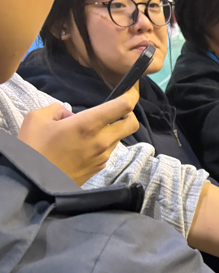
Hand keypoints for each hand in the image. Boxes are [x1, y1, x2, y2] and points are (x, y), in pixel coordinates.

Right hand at [18, 91, 138, 185]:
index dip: (132, 95)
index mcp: (88, 125)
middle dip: (128, 113)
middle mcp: (101, 141)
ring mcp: (103, 156)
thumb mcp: (37, 119)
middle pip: (132, 123)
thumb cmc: (33, 149)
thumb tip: (70, 114)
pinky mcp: (100, 168)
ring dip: (111, 129)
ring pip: (120, 137)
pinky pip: (108, 150)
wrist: (34, 184)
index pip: (123, 106)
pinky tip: (82, 144)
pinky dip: (102, 142)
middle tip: (113, 109)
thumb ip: (57, 109)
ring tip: (86, 129)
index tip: (131, 88)